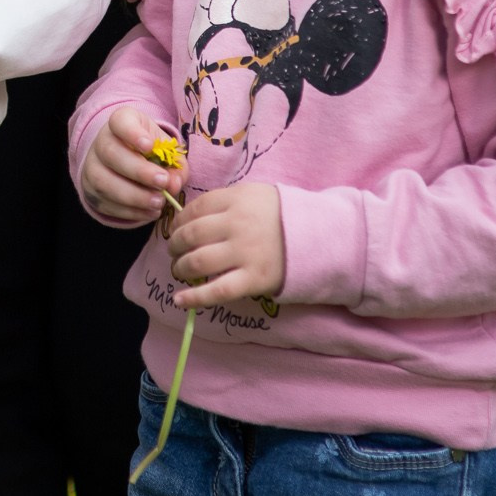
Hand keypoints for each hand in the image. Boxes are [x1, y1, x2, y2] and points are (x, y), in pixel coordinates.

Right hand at [80, 106, 185, 226]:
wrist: (128, 162)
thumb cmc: (151, 152)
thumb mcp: (167, 150)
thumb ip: (174, 165)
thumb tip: (172, 184)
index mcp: (121, 122)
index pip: (120, 121)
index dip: (132, 133)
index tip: (149, 146)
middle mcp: (101, 141)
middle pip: (110, 153)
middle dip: (138, 171)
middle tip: (162, 182)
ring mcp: (92, 167)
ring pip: (103, 181)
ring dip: (134, 195)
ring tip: (158, 202)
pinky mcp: (90, 191)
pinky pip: (105, 203)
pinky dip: (130, 211)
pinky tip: (149, 212)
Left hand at [166, 182, 284, 307]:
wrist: (321, 237)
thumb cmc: (281, 215)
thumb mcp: (253, 195)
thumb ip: (223, 201)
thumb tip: (188, 217)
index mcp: (236, 199)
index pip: (194, 209)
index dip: (178, 221)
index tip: (175, 229)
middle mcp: (238, 224)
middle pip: (191, 235)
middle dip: (175, 245)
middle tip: (174, 252)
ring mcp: (245, 253)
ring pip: (198, 262)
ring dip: (181, 268)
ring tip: (179, 270)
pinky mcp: (254, 280)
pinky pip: (217, 291)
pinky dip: (194, 298)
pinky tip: (179, 300)